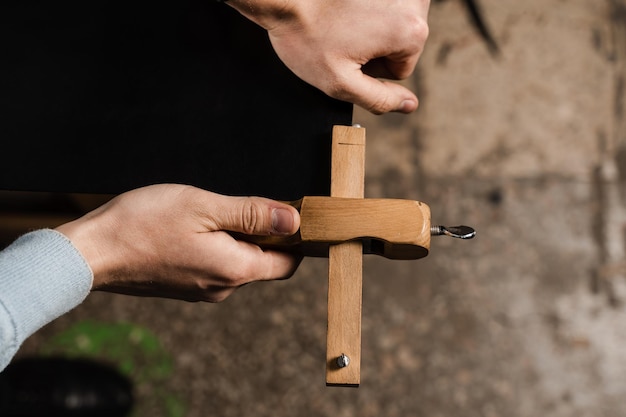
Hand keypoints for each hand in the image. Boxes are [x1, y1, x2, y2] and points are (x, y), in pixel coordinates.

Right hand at [56, 184, 300, 301]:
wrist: (92, 252)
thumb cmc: (144, 224)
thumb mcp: (205, 207)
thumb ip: (253, 213)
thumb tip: (294, 220)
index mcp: (236, 270)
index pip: (288, 263)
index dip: (293, 238)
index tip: (284, 212)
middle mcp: (224, 288)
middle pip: (263, 262)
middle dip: (260, 233)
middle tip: (234, 204)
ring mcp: (202, 291)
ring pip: (236, 262)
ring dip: (233, 238)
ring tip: (206, 214)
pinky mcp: (184, 288)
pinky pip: (214, 266)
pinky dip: (214, 246)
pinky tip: (191, 228)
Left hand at [227, 0, 429, 113]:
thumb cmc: (307, 36)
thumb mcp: (341, 83)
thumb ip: (379, 99)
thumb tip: (409, 105)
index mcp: (411, 32)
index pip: (400, 71)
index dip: (370, 71)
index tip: (348, 54)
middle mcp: (414, 4)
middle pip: (400, 46)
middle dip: (372, 48)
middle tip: (342, 40)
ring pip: (393, 26)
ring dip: (369, 29)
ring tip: (342, 24)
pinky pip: (384, 8)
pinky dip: (365, 11)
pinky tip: (344, 11)